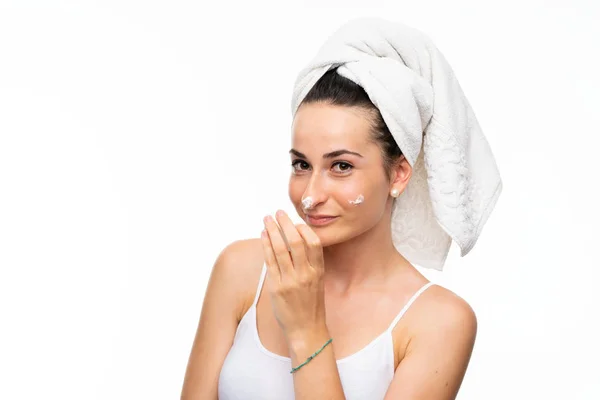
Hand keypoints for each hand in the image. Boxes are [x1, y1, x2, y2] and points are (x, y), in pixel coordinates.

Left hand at [261, 210, 326, 341]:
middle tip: (278, 212)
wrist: (307, 330)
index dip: (303, 228)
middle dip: (286, 223)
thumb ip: (311, 263)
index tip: (295, 220)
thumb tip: (300, 242)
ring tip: (267, 219)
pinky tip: (263, 235)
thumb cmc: (311, 306)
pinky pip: (270, 262)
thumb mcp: (318, 282)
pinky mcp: (277, 288)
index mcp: (318, 271)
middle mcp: (305, 274)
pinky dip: (266, 245)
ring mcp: (291, 281)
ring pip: (280, 249)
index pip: (314, 243)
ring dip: (272, 230)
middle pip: (295, 241)